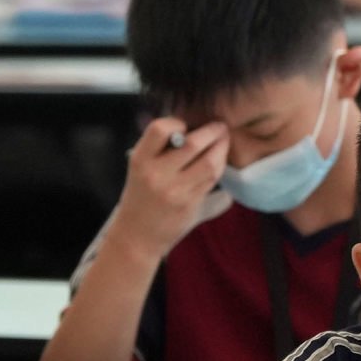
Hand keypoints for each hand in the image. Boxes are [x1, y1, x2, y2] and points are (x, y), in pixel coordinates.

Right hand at [115, 117, 229, 253]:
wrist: (136, 237)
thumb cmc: (141, 197)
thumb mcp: (141, 169)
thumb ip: (161, 149)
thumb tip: (193, 127)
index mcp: (140, 160)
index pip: (159, 129)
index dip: (177, 123)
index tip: (185, 126)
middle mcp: (156, 174)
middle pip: (192, 144)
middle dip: (212, 132)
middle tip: (221, 127)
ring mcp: (174, 192)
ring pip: (209, 164)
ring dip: (221, 150)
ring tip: (223, 143)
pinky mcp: (190, 206)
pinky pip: (212, 182)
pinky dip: (220, 169)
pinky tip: (221, 163)